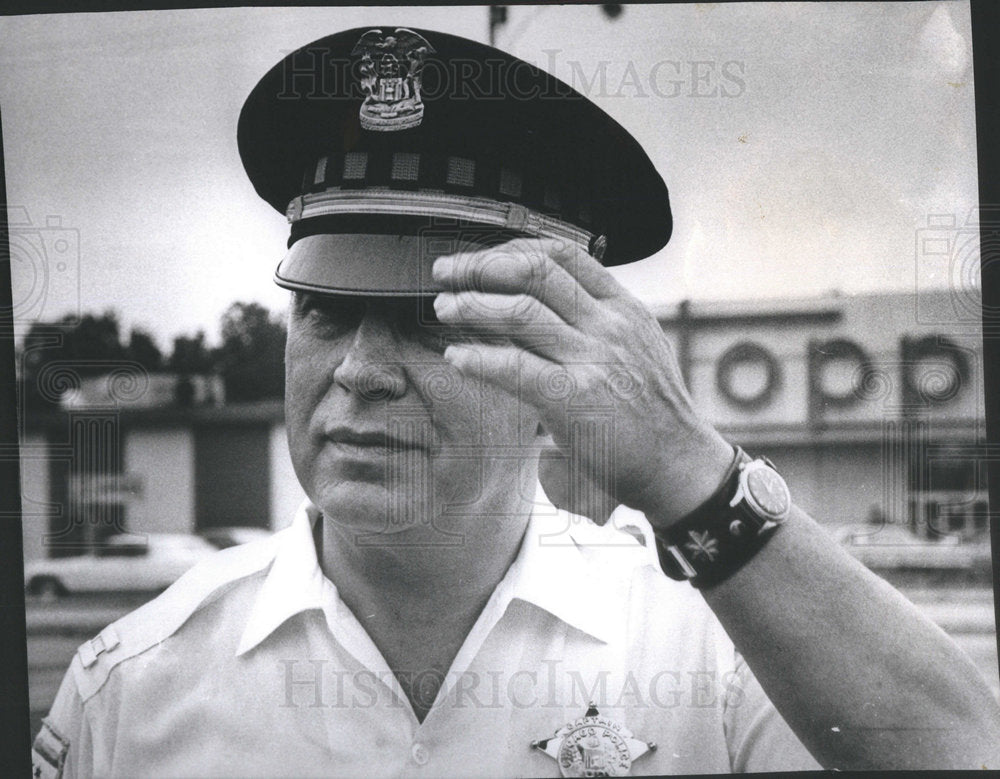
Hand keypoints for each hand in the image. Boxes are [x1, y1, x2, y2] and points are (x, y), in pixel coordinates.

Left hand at [432, 239, 733, 527]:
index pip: (563, 256)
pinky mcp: (575, 400)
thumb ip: (598, 324)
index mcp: (623, 308)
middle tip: (448, 272)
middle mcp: (608, 326)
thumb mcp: (637, 349)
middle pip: (535, 273)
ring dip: (473, 305)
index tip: (482, 259)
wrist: (680, 464)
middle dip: (481, 267)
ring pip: (521, 312)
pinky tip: (456, 358)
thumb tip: (544, 308)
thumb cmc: (653, 413)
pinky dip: (479, 358)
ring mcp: (593, 360)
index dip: (512, 250)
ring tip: (445, 308)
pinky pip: (515, 367)